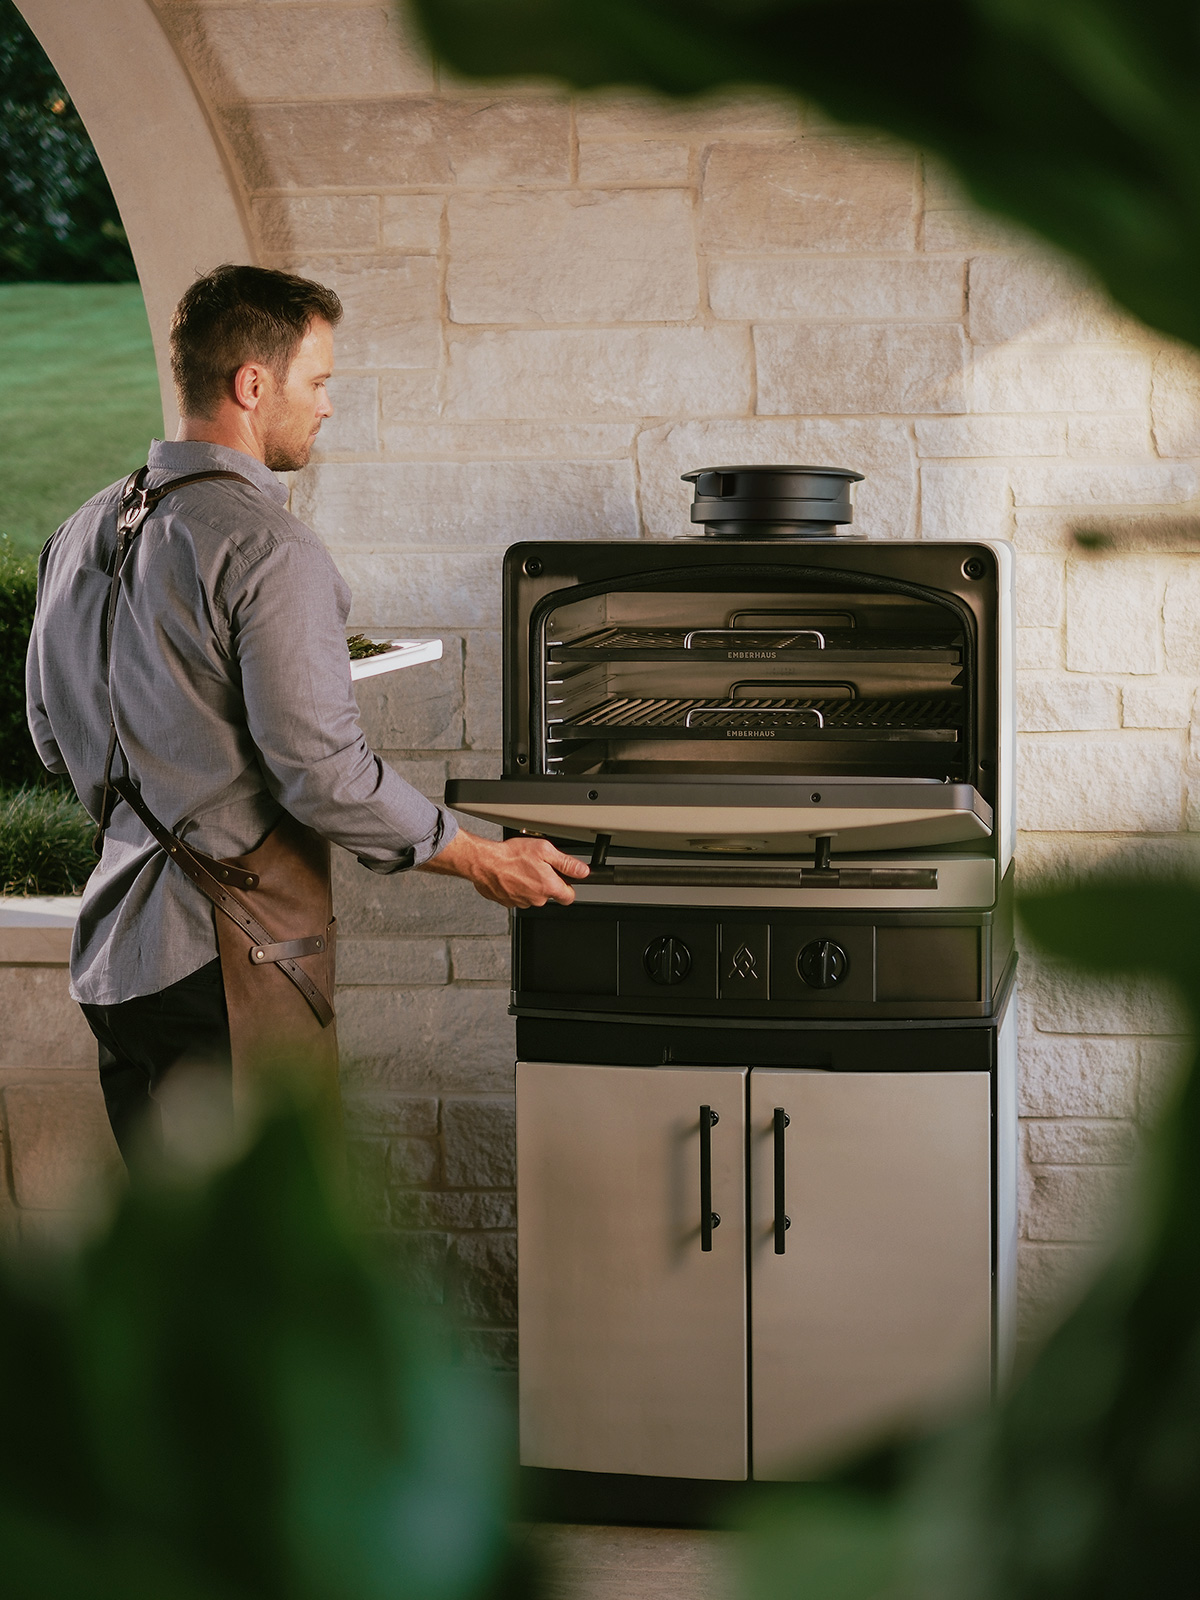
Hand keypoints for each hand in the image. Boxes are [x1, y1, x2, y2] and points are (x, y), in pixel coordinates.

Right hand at [420, 828, 588, 908]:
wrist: (484, 863)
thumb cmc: (511, 856)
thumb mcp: (545, 851)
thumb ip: (566, 863)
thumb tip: (583, 871)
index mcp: (549, 887)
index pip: (569, 897)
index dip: (568, 887)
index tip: (563, 880)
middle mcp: (537, 899)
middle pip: (549, 895)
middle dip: (545, 882)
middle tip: (536, 867)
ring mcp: (522, 902)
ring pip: (533, 896)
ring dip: (530, 885)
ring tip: (521, 869)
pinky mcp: (508, 902)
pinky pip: (518, 896)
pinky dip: (516, 887)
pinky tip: (511, 875)